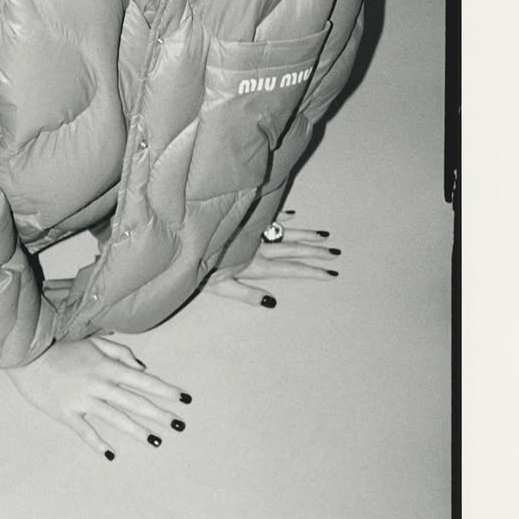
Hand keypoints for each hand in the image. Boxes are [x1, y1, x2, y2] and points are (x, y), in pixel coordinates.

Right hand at [4, 335, 190, 460]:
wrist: (28, 358)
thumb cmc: (61, 349)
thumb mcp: (92, 342)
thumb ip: (118, 351)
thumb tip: (140, 366)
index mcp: (107, 367)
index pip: (142, 380)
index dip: (164, 390)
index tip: (183, 399)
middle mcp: (99, 385)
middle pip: (135, 401)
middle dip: (159, 413)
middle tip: (179, 424)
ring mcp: (83, 401)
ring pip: (116, 418)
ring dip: (137, 431)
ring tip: (157, 441)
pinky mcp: (67, 414)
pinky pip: (86, 432)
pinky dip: (98, 444)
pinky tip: (111, 455)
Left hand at [204, 208, 340, 307]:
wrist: (182, 246)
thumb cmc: (199, 270)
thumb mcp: (222, 289)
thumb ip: (247, 294)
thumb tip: (272, 302)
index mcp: (254, 263)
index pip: (290, 268)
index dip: (311, 271)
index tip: (331, 273)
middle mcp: (256, 246)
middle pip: (292, 248)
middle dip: (315, 251)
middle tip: (335, 252)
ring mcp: (250, 233)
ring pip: (284, 232)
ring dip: (304, 234)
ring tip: (323, 236)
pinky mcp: (242, 223)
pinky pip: (266, 217)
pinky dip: (281, 217)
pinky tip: (293, 215)